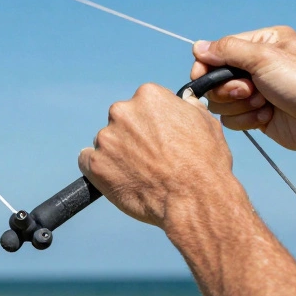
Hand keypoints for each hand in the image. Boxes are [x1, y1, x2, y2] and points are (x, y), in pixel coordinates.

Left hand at [78, 83, 240, 230]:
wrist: (194, 199)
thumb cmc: (205, 163)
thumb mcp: (207, 123)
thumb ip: (189, 107)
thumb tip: (185, 99)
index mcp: (148, 96)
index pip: (142, 104)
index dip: (152, 124)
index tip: (159, 138)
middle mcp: (122, 111)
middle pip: (122, 121)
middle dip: (132, 137)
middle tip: (149, 158)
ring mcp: (106, 138)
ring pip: (107, 142)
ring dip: (118, 154)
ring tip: (139, 174)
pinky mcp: (94, 164)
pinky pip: (88, 161)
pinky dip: (99, 169)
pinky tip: (117, 179)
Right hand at [191, 26, 295, 154]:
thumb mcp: (265, 57)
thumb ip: (228, 50)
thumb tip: (198, 46)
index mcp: (263, 43)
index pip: (220, 50)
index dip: (208, 64)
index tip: (201, 76)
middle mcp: (258, 66)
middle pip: (217, 77)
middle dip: (230, 88)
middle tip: (250, 90)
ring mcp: (257, 91)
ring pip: (222, 101)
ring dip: (240, 105)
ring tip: (263, 103)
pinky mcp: (257, 114)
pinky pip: (233, 119)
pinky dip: (247, 119)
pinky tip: (267, 116)